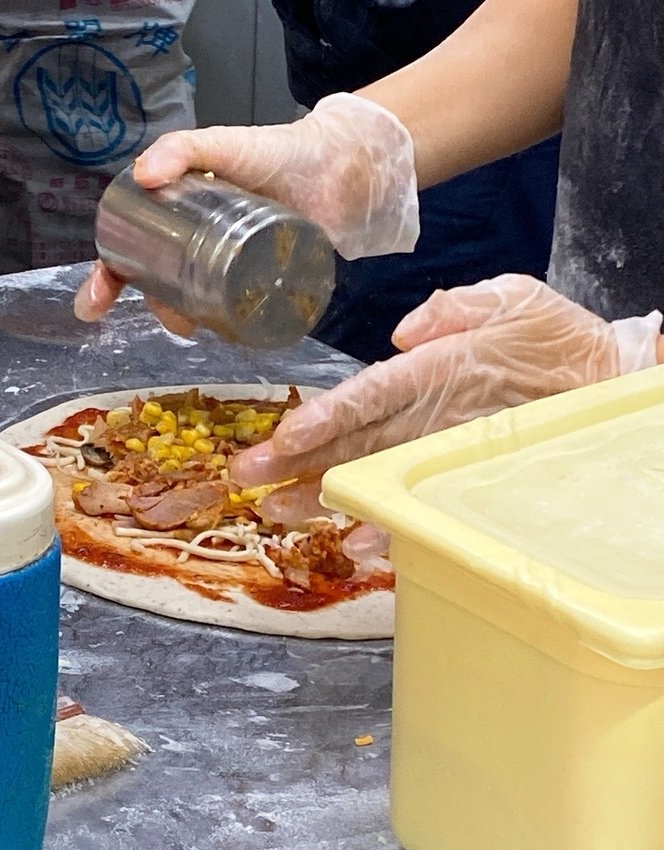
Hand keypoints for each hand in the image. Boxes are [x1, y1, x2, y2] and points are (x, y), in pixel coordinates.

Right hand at [74, 93, 419, 326]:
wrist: (340, 169)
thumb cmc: (278, 153)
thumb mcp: (222, 145)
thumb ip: (183, 148)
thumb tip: (142, 176)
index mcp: (177, 219)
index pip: (129, 254)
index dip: (107, 281)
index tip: (93, 307)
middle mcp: (198, 248)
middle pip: (159, 287)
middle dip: (154, 309)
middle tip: (171, 316)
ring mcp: (230, 271)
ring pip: (193, 306)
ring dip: (185, 322)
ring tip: (198, 323)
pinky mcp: (264, 288)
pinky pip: (236, 318)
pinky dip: (224, 331)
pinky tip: (223, 336)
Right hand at [231, 275, 662, 524]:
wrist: (609, 381)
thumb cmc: (559, 338)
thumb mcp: (513, 300)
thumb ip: (457, 306)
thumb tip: (401, 334)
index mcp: (423, 373)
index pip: (362, 397)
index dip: (323, 418)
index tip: (285, 437)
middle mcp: (416, 417)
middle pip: (344, 443)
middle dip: (292, 462)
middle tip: (246, 477)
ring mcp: (430, 454)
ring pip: (361, 477)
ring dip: (316, 498)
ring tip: (277, 513)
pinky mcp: (449, 482)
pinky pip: (408, 508)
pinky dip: (380, 526)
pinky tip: (355, 543)